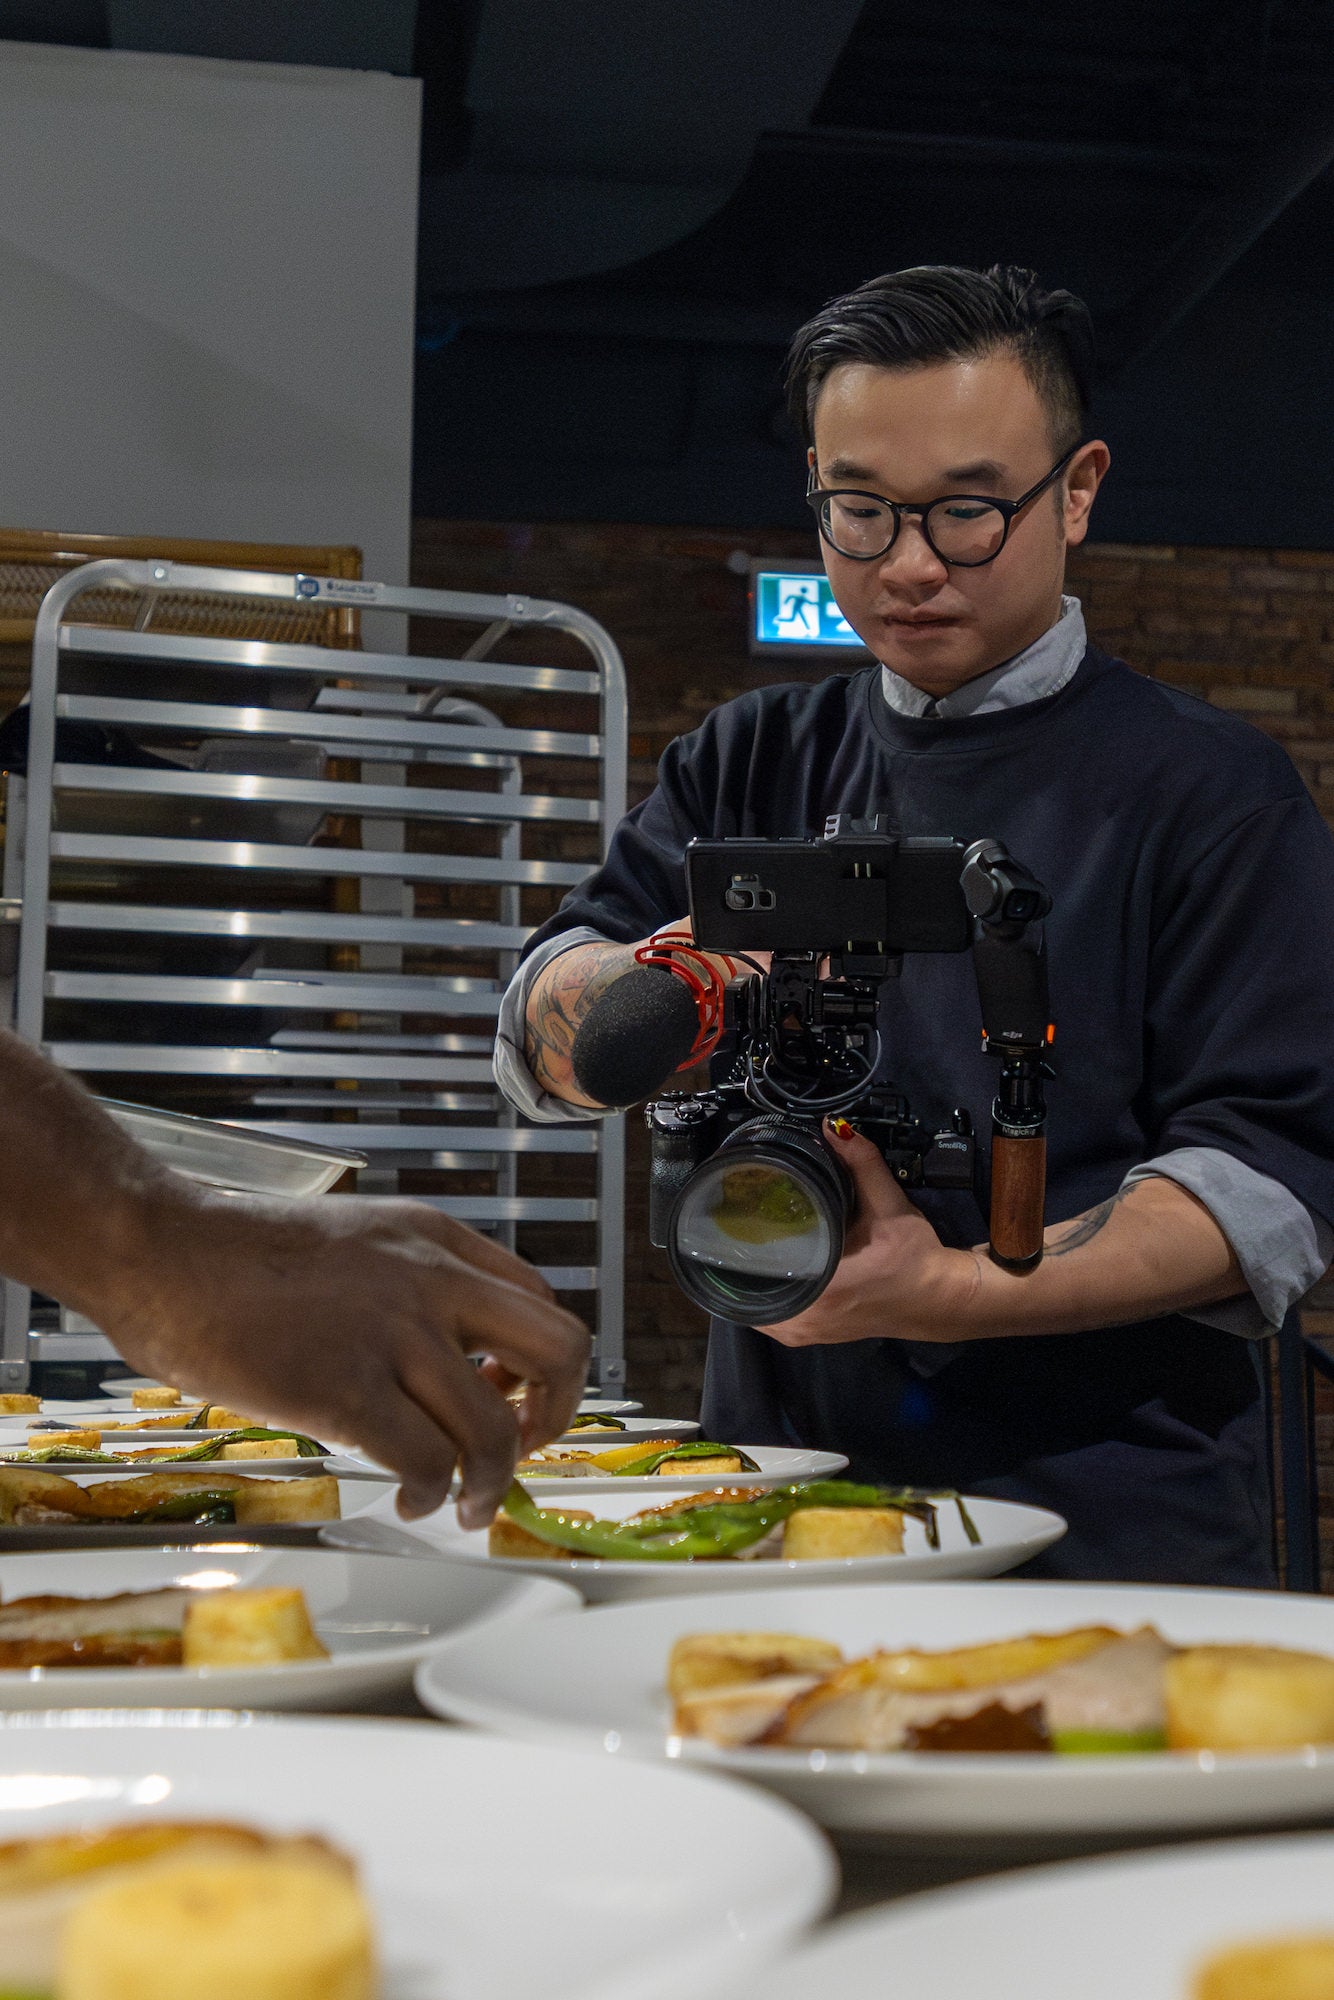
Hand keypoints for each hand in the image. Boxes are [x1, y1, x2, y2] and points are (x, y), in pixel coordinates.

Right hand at [91, 1184, 589, 1525]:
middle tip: (522, 1451)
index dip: (540, 1364)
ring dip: (491, 1482)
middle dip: (554, 1416)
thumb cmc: (237, 1254)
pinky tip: (409, 1500)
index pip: (541, 1301)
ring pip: (495, 1427)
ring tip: (464, 1504)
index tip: (512, 1397)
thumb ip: (408, 1283)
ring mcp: (392, 1333)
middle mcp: (431, 1279)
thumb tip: (444, 1356)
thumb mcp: (356, 1240)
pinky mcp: (344, 1387)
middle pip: (558, 1350)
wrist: (160, 1249)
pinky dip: (430, 1496)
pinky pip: (426, 1461)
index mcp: (435, 1240)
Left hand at [755, 1121, 979, 1345]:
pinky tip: (760, 1268)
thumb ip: (862, 1164)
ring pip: (755, 1305)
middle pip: (750, 1285)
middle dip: (741, 1254)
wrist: (938, 1298)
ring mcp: (805, 1332)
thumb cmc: (915, 1256)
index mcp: (824, 1288)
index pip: (761, 1267)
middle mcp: (807, 1317)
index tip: (734, 1214)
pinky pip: (769, 1318)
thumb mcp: (890, 1205)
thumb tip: (832, 1126)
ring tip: (742, 1241)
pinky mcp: (809, 1336)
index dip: (743, 1240)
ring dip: (747, 1277)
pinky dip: (762, 1294)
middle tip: (737, 1220)